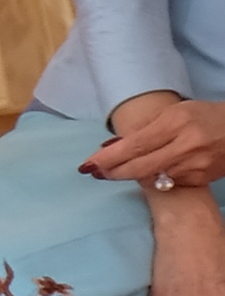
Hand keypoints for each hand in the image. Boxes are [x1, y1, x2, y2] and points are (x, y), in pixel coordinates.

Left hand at [90, 93, 224, 191]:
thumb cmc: (205, 115)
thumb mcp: (175, 111)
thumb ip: (145, 127)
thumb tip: (112, 145)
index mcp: (176, 123)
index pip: (134, 145)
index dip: (108, 158)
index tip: (89, 164)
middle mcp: (187, 146)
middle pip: (140, 167)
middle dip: (113, 172)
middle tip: (95, 172)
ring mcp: (196, 166)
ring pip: (152, 178)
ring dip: (132, 174)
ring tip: (117, 169)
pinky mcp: (202, 179)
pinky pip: (169, 183)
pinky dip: (155, 178)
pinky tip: (149, 171)